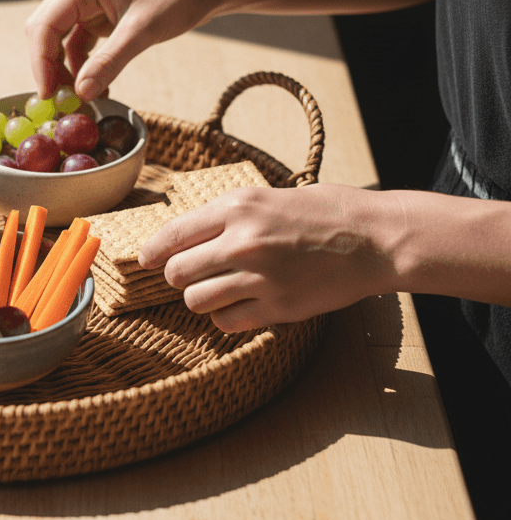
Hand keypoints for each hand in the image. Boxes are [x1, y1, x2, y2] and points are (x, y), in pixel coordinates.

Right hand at [24, 0, 224, 99]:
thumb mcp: (142, 33)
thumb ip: (109, 63)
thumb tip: (80, 93)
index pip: (44, 24)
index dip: (40, 61)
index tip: (48, 94)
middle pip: (45, 30)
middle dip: (49, 66)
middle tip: (59, 100)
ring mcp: (89, 1)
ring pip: (60, 39)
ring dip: (65, 68)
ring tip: (80, 97)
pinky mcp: (101, 14)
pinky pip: (80, 42)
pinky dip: (84, 65)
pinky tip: (96, 87)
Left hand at [136, 183, 397, 331]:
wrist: (374, 239)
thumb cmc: (322, 212)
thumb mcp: (267, 197)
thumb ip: (226, 216)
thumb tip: (183, 236)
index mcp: (238, 208)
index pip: (174, 234)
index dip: (153, 251)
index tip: (145, 260)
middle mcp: (243, 242)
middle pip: (178, 272)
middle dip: (178, 276)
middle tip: (189, 276)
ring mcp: (260, 277)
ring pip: (196, 301)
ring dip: (200, 299)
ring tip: (217, 290)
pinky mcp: (279, 307)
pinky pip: (227, 322)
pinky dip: (226, 317)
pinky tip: (240, 305)